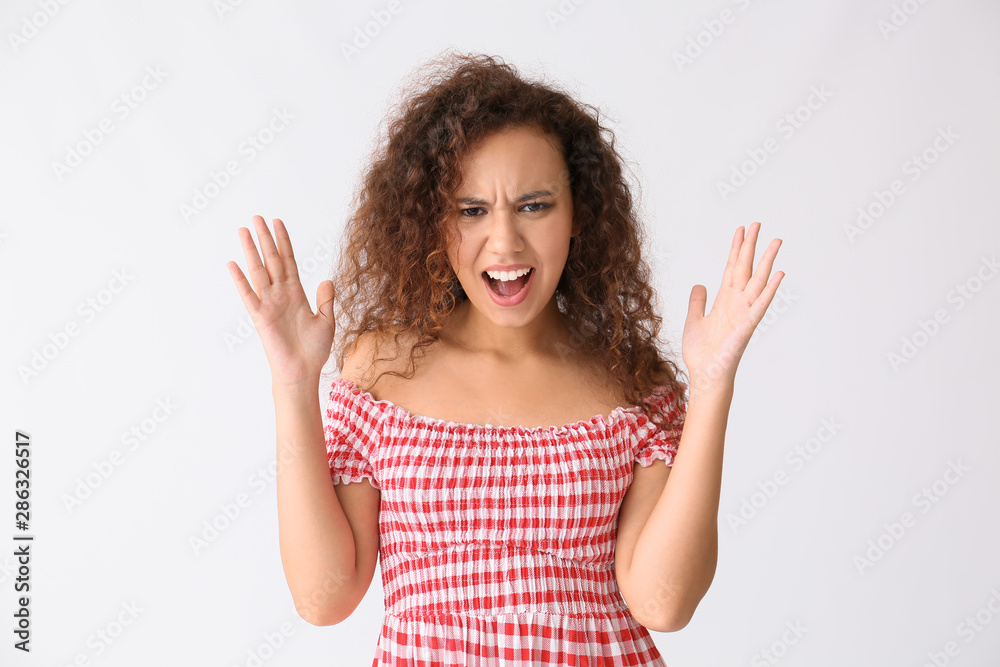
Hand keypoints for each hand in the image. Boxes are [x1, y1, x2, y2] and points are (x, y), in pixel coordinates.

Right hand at [226, 215, 335, 386]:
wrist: (303, 371)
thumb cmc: (314, 350)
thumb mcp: (327, 321)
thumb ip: (326, 300)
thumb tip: (327, 279)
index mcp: (297, 293)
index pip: (288, 261)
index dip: (283, 242)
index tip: (278, 222)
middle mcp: (281, 294)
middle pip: (271, 260)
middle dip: (265, 238)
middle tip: (256, 217)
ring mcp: (269, 304)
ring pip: (258, 271)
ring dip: (251, 251)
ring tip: (243, 230)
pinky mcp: (260, 317)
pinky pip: (248, 295)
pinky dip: (240, 280)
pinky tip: (233, 264)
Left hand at [682, 222, 783, 392]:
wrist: (705, 374)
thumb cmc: (701, 353)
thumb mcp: (693, 320)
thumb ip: (697, 302)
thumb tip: (699, 284)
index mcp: (724, 301)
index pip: (732, 268)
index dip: (736, 249)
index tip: (740, 229)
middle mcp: (737, 303)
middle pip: (746, 268)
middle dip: (751, 246)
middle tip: (757, 223)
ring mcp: (744, 313)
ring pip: (758, 281)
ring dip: (767, 261)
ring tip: (776, 241)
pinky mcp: (747, 325)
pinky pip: (761, 304)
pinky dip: (770, 290)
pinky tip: (779, 274)